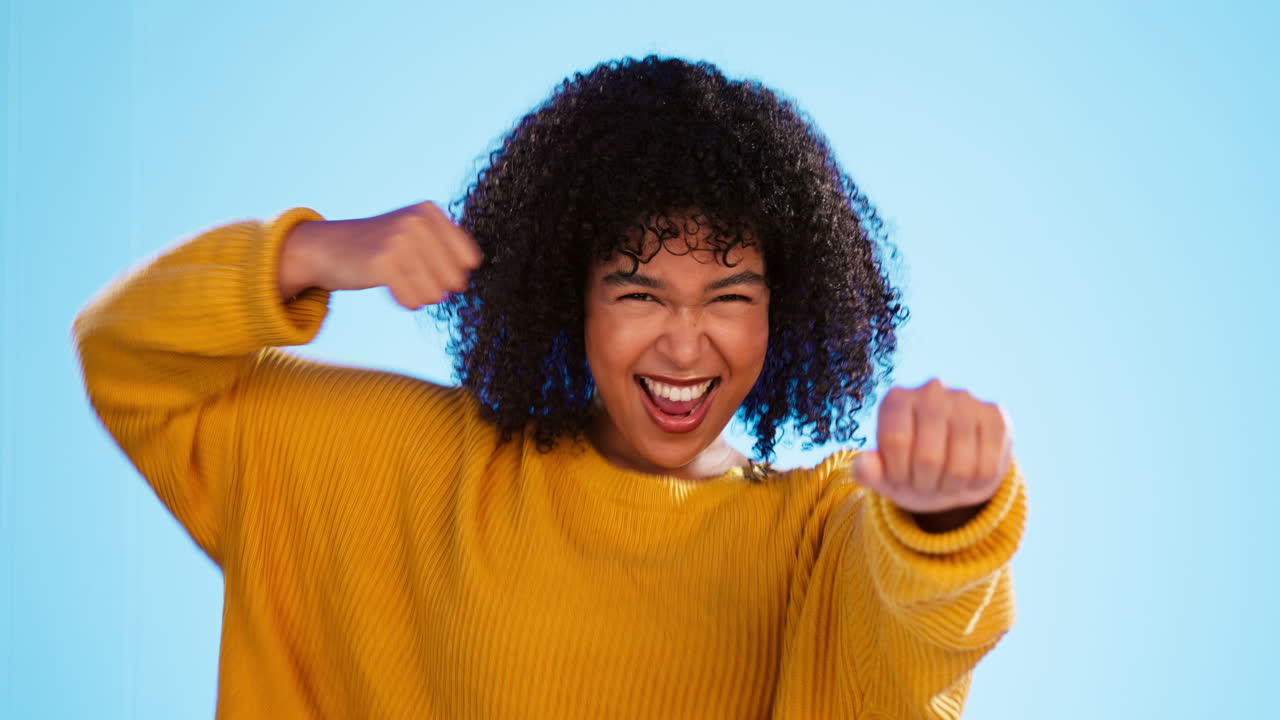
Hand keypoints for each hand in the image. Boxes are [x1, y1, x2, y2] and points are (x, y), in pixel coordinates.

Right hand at [278, 200, 483, 308]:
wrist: (327, 248)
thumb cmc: (379, 246)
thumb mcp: (415, 233)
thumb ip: (447, 247)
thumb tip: (468, 276)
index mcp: (430, 211)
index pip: (470, 259)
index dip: (454, 273)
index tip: (430, 267)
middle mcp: (417, 221)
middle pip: (455, 279)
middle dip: (436, 287)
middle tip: (410, 275)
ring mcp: (400, 240)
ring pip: (436, 294)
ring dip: (420, 296)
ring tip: (400, 280)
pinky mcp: (383, 263)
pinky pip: (414, 301)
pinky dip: (405, 302)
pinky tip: (390, 287)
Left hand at [852, 378, 1012, 520]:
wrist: (954, 472)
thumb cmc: (910, 471)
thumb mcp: (885, 476)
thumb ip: (867, 473)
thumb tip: (862, 465)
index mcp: (896, 399)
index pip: (896, 441)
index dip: (898, 472)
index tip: (899, 478)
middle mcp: (931, 390)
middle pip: (928, 457)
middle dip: (925, 484)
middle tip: (925, 484)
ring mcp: (966, 399)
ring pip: (960, 466)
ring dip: (951, 487)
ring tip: (946, 481)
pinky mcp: (995, 415)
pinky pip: (987, 467)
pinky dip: (976, 484)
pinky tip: (969, 474)